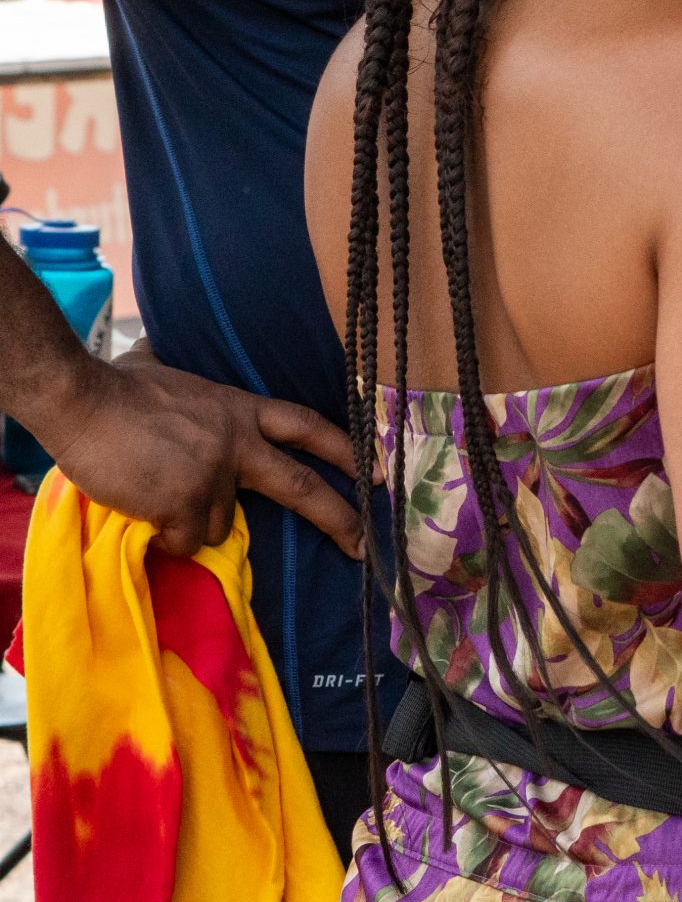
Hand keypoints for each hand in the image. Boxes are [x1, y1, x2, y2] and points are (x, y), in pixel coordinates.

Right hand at [42, 341, 362, 560]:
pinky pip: (186, 540)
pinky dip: (167, 538)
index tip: (378, 471)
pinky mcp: (186, 503)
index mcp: (240, 410)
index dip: (344, 448)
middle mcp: (238, 443)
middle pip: (302, 485)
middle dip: (340, 517)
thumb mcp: (169, 372)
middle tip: (364, 544)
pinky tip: (145, 511)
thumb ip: (186, 382)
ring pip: (221, 526)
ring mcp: (215, 475)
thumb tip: (161, 357)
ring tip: (157, 494)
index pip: (307, 426)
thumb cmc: (116, 387)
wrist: (82, 403)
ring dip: (193, 524)